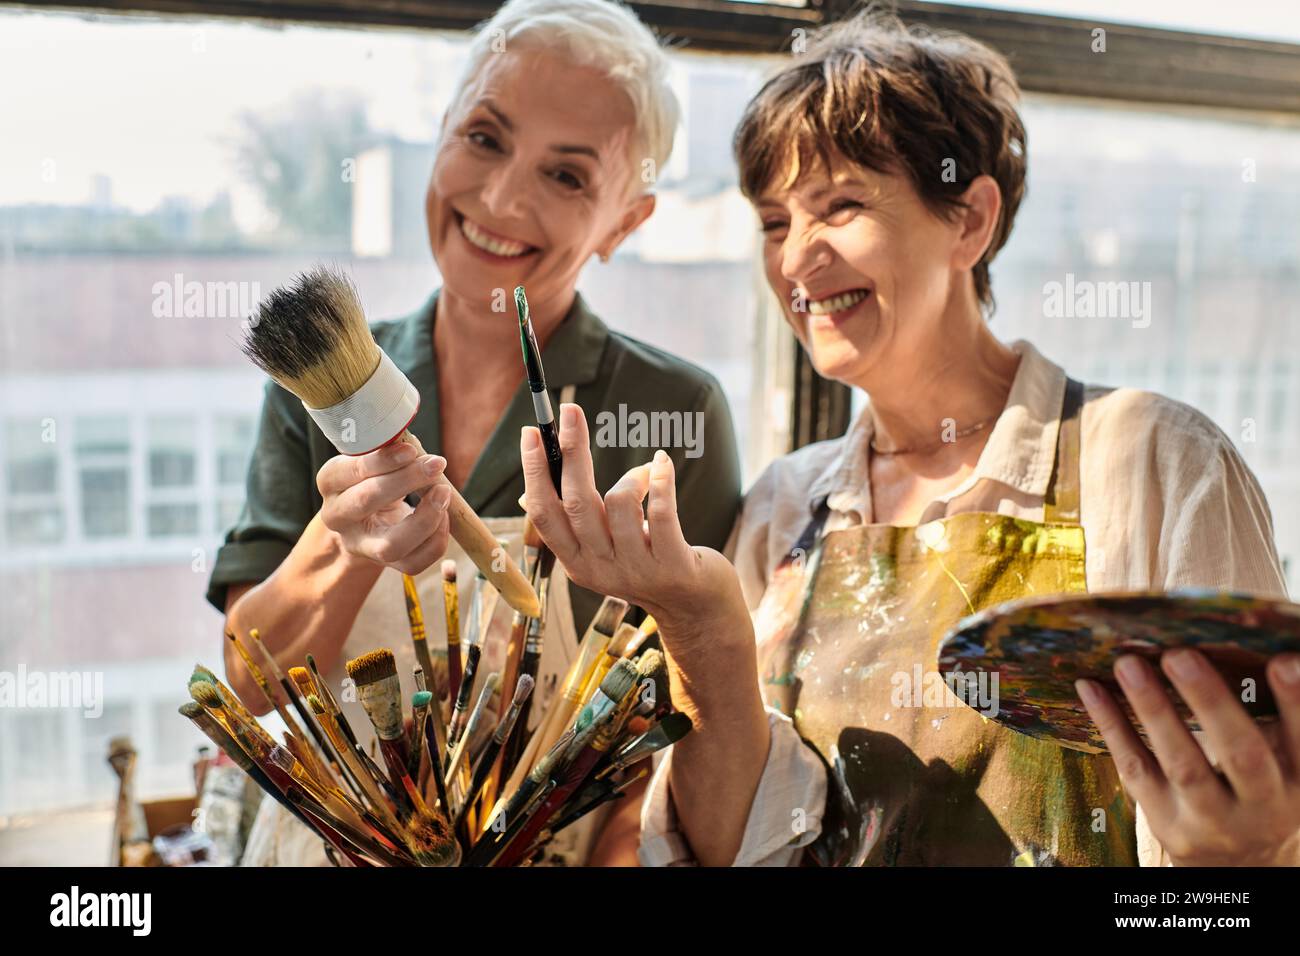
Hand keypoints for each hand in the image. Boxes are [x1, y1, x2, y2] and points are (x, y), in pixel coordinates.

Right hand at [317, 440, 451, 574]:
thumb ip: (388, 451)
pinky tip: (444, 515)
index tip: (411, 450)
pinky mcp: (387, 564)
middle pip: (365, 503)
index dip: (380, 461)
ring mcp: (360, 546)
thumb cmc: (374, 478)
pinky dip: (436, 538)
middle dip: (405, 481)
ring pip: (390, 545)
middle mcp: (338, 518)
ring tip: (444, 493)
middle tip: (435, 464)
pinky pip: (415, 562)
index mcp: (330, 483)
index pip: (347, 472)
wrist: (368, 519)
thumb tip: (415, 447)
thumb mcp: (373, 460)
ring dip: (425, 518)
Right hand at [519, 403, 747, 643]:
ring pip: (620, 502)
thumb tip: (530, 493)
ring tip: (648, 473)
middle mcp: (600, 569)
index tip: (531, 433)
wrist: (695, 610)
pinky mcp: (672, 565)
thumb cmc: (646, 565)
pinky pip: (661, 511)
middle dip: (571, 451)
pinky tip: (662, 463)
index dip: (535, 472)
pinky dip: (660, 480)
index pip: (544, 514)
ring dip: (634, 476)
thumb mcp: (602, 551)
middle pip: (576, 501)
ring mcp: (636, 569)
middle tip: (570, 412)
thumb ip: (573, 525)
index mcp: (577, 562)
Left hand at [1076, 650, 1299, 865]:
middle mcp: (1263, 805)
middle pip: (1241, 754)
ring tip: (1129, 664)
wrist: (1240, 866)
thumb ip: (1276, 722)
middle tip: (1179, 655)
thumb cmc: (1260, 792)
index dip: (1296, 702)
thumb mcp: (1285, 766)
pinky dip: (1111, 725)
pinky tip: (1090, 688)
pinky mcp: (1167, 821)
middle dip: (1210, 702)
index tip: (1283, 661)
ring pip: (1182, 764)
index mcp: (1298, 780)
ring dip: (1153, 709)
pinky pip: (1135, 769)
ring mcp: (1211, 818)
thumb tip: (1245, 649)